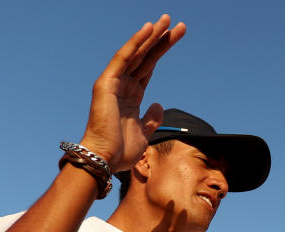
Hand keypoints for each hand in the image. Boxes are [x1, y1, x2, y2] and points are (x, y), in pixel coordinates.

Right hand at [79, 15, 185, 171]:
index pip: (149, 67)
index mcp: (131, 96)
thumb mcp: (144, 133)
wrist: (105, 159)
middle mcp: (122, 85)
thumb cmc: (121, 150)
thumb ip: (151, 118)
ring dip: (152, 35)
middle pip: (146, 57)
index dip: (162, 52)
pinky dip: (136, 42)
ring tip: (168, 20)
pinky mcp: (107, 83)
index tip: (177, 36)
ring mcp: (114, 82)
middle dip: (162, 39)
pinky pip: (124, 57)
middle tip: (178, 24)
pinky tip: (149, 29)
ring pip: (137, 53)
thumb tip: (159, 104)